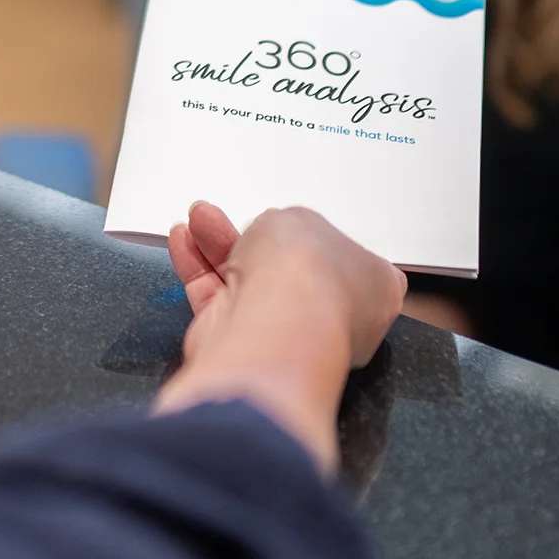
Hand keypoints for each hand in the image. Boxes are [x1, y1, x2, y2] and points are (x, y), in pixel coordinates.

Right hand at [151, 202, 405, 472]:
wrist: (271, 324)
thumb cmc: (307, 276)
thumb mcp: (301, 220)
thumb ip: (288, 228)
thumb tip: (273, 240)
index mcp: (375, 291)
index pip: (348, 259)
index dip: (315, 236)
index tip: (291, 222)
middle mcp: (335, 317)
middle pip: (288, 268)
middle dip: (254, 238)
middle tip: (231, 215)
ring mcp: (288, 333)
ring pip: (248, 279)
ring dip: (219, 246)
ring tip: (197, 219)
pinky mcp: (244, 342)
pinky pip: (219, 299)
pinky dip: (199, 269)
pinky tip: (183, 240)